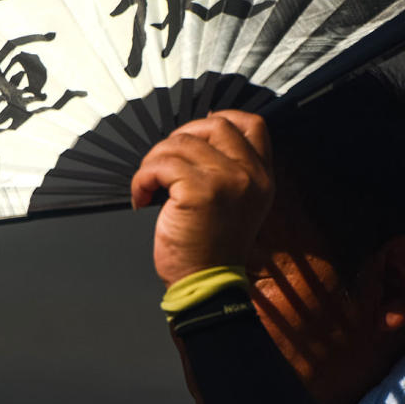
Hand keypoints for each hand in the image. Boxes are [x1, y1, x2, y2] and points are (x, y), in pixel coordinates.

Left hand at [130, 110, 274, 286]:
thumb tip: (198, 137)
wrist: (206, 284)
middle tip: (163, 162)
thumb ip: (229, 170)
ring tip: (150, 186)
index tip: (195, 132)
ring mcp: (226, 180)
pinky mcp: (198, 190)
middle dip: (180, 137)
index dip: (221, 118)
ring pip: (180, 143)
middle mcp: (249, 175)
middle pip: (213, 125)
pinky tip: (142, 197)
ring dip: (154, 161)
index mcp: (262, 177)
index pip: (252, 125)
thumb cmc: (211, 249)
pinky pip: (160, 165)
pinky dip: (142, 178)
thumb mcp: (237, 204)